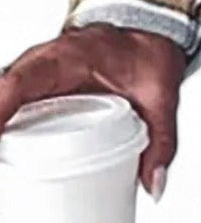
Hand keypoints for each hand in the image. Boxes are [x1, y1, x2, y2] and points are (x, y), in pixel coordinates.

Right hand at [0, 23, 188, 199]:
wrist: (144, 37)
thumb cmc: (144, 56)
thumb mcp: (160, 95)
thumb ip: (161, 139)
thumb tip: (153, 185)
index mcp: (66, 58)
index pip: (20, 83)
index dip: (0, 109)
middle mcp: (40, 64)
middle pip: (1, 95)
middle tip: (3, 167)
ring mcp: (32, 78)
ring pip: (2, 99)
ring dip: (1, 128)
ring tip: (5, 171)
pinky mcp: (33, 94)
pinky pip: (8, 108)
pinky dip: (5, 127)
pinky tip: (8, 160)